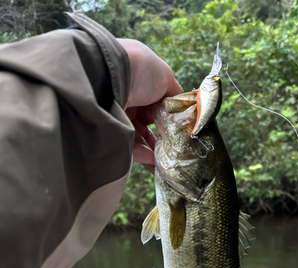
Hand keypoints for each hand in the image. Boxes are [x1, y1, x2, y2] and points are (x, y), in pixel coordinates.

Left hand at [117, 39, 182, 172]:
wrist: (110, 74)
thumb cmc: (141, 70)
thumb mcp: (165, 77)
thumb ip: (175, 94)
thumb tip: (182, 109)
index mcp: (139, 83)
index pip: (154, 105)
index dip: (165, 119)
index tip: (176, 131)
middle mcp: (126, 97)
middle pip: (145, 123)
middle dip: (159, 138)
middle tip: (172, 151)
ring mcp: (116, 113)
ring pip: (137, 136)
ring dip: (152, 149)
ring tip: (165, 161)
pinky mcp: (110, 129)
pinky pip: (127, 144)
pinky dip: (141, 153)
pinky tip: (152, 160)